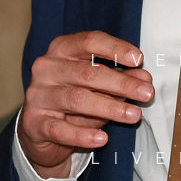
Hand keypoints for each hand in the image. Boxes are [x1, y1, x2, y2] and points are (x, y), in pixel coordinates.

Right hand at [18, 31, 153, 177]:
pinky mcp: (34, 122)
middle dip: (121, 83)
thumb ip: (121, 80)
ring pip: (77, 99)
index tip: (139, 59)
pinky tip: (102, 138)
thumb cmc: (75, 100)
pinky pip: (60, 129)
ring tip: (134, 115)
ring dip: (109, 107)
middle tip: (147, 93)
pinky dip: (83, 134)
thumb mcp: (100, 87)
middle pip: (87, 72)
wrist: (42, 131)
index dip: (115, 48)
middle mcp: (47, 68)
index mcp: (61, 50)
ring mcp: (38, 95)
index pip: (89, 42)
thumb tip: (144, 78)